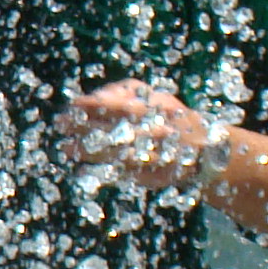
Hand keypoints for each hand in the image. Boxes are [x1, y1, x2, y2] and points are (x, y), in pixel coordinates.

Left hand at [59, 79, 210, 189]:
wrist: (207, 153)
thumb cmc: (173, 118)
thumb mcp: (156, 96)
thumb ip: (125, 93)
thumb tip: (93, 97)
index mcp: (156, 110)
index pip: (117, 105)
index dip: (91, 105)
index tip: (72, 105)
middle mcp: (153, 133)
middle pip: (112, 129)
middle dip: (83, 127)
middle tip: (60, 123)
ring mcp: (150, 155)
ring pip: (113, 153)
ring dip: (86, 151)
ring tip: (65, 148)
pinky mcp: (148, 175)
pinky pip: (119, 173)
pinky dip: (100, 171)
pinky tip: (83, 169)